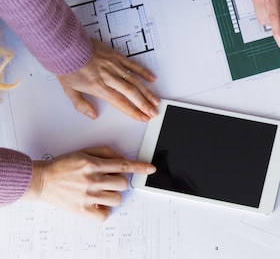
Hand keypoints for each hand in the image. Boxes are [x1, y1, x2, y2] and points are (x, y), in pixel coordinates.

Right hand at [23, 146, 155, 220]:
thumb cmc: (62, 166)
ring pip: (117, 198)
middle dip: (120, 181)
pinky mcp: (82, 210)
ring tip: (102, 192)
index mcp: (93, 165)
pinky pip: (104, 215)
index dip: (140, 167)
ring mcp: (88, 196)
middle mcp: (92, 180)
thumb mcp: (84, 152)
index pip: (123, 166)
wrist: (42, 180)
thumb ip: (105, 152)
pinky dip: (104, 210)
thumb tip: (121, 158)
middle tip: (108, 181)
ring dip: (113, 195)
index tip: (150, 169)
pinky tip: (98, 204)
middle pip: (123, 183)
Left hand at [56, 39, 159, 121]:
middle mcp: (109, 77)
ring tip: (155, 100)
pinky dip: (143, 72)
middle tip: (154, 112)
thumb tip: (92, 115)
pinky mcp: (116, 56)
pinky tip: (152, 79)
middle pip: (131, 93)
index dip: (133, 112)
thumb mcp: (68, 90)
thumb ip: (81, 105)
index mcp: (98, 86)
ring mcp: (114, 66)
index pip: (120, 102)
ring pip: (135, 80)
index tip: (142, 118)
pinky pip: (133, 65)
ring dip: (147, 92)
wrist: (65, 46)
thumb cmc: (67, 66)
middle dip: (144, 104)